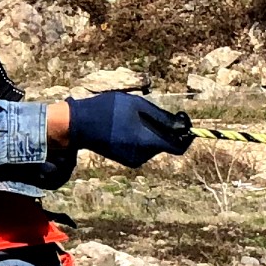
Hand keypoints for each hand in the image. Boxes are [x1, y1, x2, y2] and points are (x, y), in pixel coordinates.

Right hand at [64, 91, 192, 166]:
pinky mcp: (125, 159)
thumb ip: (162, 118)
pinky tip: (124, 125)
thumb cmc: (108, 110)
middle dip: (163, 129)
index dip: (186, 135)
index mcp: (146, 142)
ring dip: (150, 132)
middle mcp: (142, 155)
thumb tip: (181, 125)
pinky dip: (140, 137)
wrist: (79, 125)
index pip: (178, 147)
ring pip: (152, 145)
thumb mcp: (137, 105)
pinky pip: (141, 148)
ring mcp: (133, 160)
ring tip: (131, 117)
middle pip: (164, 143)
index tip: (183, 120)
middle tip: (148, 111)